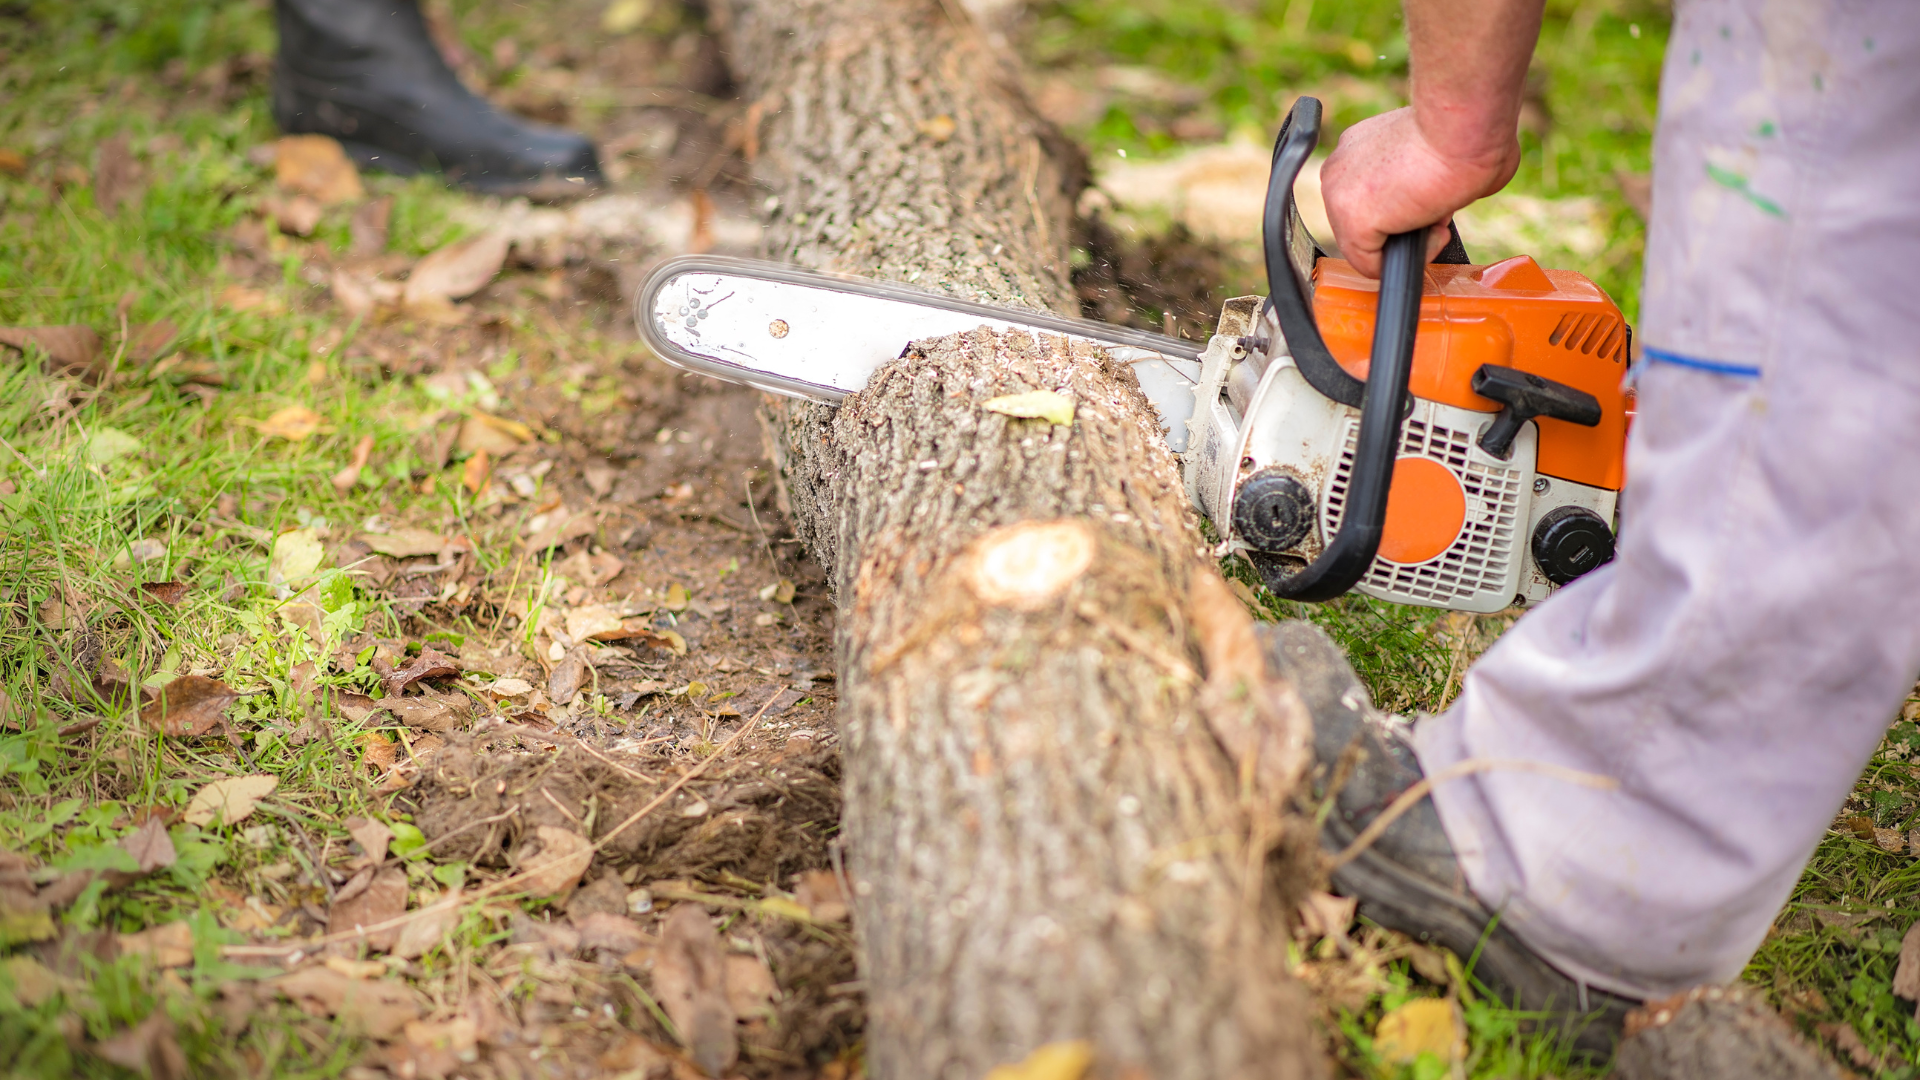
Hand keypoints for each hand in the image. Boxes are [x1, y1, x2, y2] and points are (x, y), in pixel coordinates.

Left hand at [1320, 106, 1521, 276]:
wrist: (1463, 124)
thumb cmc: (1467, 130)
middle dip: (1405, 225)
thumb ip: (1421, 178)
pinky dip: (1409, 257)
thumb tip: (1441, 202)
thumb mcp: (1433, 152)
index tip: (1433, 197)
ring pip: (1367, 247)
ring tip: (1439, 216)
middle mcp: (1339, 169)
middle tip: (1439, 207)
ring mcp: (1338, 196)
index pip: (1369, 198)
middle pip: (1365, 223)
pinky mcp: (1352, 222)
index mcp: (1357, 148)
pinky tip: (1434, 231)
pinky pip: (1373, 265)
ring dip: (1408, 240)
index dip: (1406, 207)